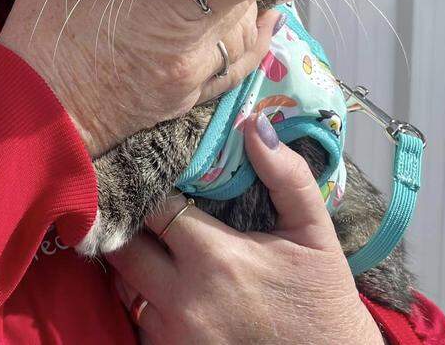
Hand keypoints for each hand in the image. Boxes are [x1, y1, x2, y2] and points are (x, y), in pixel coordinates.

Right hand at [0, 0, 306, 154]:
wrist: (32, 123)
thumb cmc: (38, 49)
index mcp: (164, 15)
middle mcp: (190, 51)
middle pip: (247, 5)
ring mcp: (190, 80)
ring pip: (245, 38)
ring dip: (257, 7)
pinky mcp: (183, 100)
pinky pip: (234, 69)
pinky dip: (252, 43)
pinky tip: (260, 25)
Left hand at [108, 112, 383, 343]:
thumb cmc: (322, 302)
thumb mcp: (314, 233)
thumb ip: (285, 175)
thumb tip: (254, 121)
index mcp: (215, 257)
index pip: (152, 206)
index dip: (149, 188)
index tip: (155, 178)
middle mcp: (183, 297)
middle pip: (122, 246)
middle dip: (129, 226)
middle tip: (143, 212)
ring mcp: (173, 333)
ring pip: (122, 285)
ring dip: (133, 265)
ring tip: (154, 248)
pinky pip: (136, 321)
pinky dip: (144, 302)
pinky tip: (168, 289)